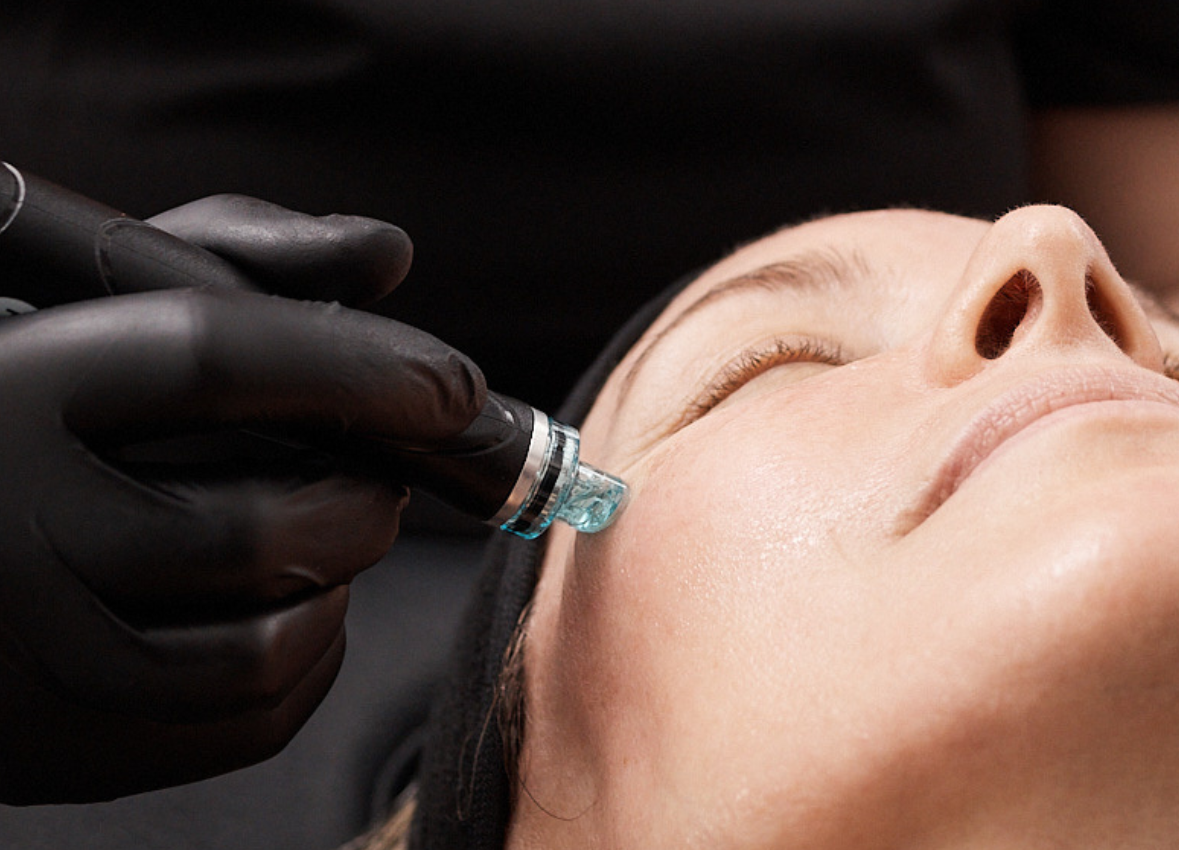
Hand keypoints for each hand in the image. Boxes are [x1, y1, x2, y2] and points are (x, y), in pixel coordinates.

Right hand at [0, 199, 482, 802]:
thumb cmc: (41, 403)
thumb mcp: (114, 301)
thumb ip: (244, 256)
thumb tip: (387, 254)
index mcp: (17, 390)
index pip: (216, 361)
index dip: (361, 369)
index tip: (451, 387)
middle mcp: (13, 531)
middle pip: (264, 529)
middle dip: (367, 497)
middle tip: (377, 472)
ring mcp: (39, 656)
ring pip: (272, 640)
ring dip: (339, 578)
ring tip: (318, 528)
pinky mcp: (75, 746)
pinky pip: (258, 715)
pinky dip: (311, 652)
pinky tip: (281, 599)